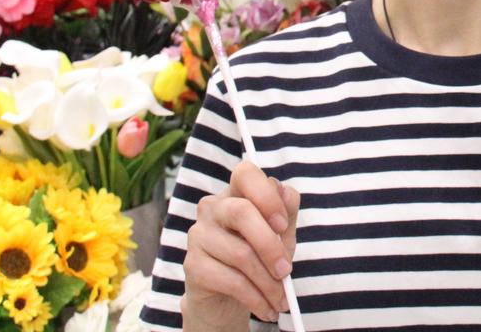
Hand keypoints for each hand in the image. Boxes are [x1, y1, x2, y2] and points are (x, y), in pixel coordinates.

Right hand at [181, 161, 299, 328]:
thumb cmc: (258, 257)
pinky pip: (231, 280)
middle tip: (287, 271)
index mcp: (236, 193)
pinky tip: (266, 308)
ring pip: (240, 254)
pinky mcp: (192, 265)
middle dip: (271, 245)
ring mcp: (198, 235)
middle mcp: (212, 208)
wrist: (228, 296)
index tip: (282, 223)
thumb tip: (286, 194)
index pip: (245, 173)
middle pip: (242, 212)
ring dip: (268, 282)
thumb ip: (286, 211)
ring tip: (281, 299)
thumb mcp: (280, 234)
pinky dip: (255, 298)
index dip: (266, 194)